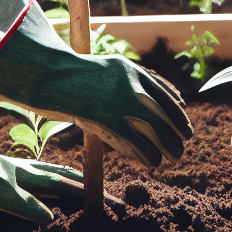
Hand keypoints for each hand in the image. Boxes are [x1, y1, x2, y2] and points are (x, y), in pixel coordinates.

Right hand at [0, 0, 192, 165]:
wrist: (45, 72)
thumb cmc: (68, 74)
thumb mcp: (102, 69)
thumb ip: (122, 80)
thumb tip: (141, 95)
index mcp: (129, 69)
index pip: (162, 90)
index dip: (176, 107)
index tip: (184, 119)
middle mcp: (129, 83)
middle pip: (163, 111)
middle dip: (177, 129)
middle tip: (186, 142)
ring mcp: (118, 101)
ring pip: (153, 127)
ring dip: (167, 144)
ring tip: (175, 157)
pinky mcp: (105, 118)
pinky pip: (133, 140)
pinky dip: (145, 153)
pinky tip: (152, 162)